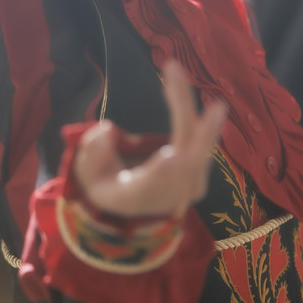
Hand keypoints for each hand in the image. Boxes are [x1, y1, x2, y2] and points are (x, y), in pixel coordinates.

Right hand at [73, 60, 227, 217]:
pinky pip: (203, 145)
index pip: (149, 187)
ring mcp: (187, 187)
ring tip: (214, 103)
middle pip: (183, 161)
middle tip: (204, 104)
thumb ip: (93, 155)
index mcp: (134, 197)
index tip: (170, 156)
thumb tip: (106, 131)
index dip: (160, 173)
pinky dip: (205, 122)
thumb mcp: (88, 172)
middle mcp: (167, 196)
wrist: (131, 199)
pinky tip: (214, 108)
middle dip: (190, 130)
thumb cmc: (106, 181)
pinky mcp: (198, 173)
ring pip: (198, 150)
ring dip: (200, 119)